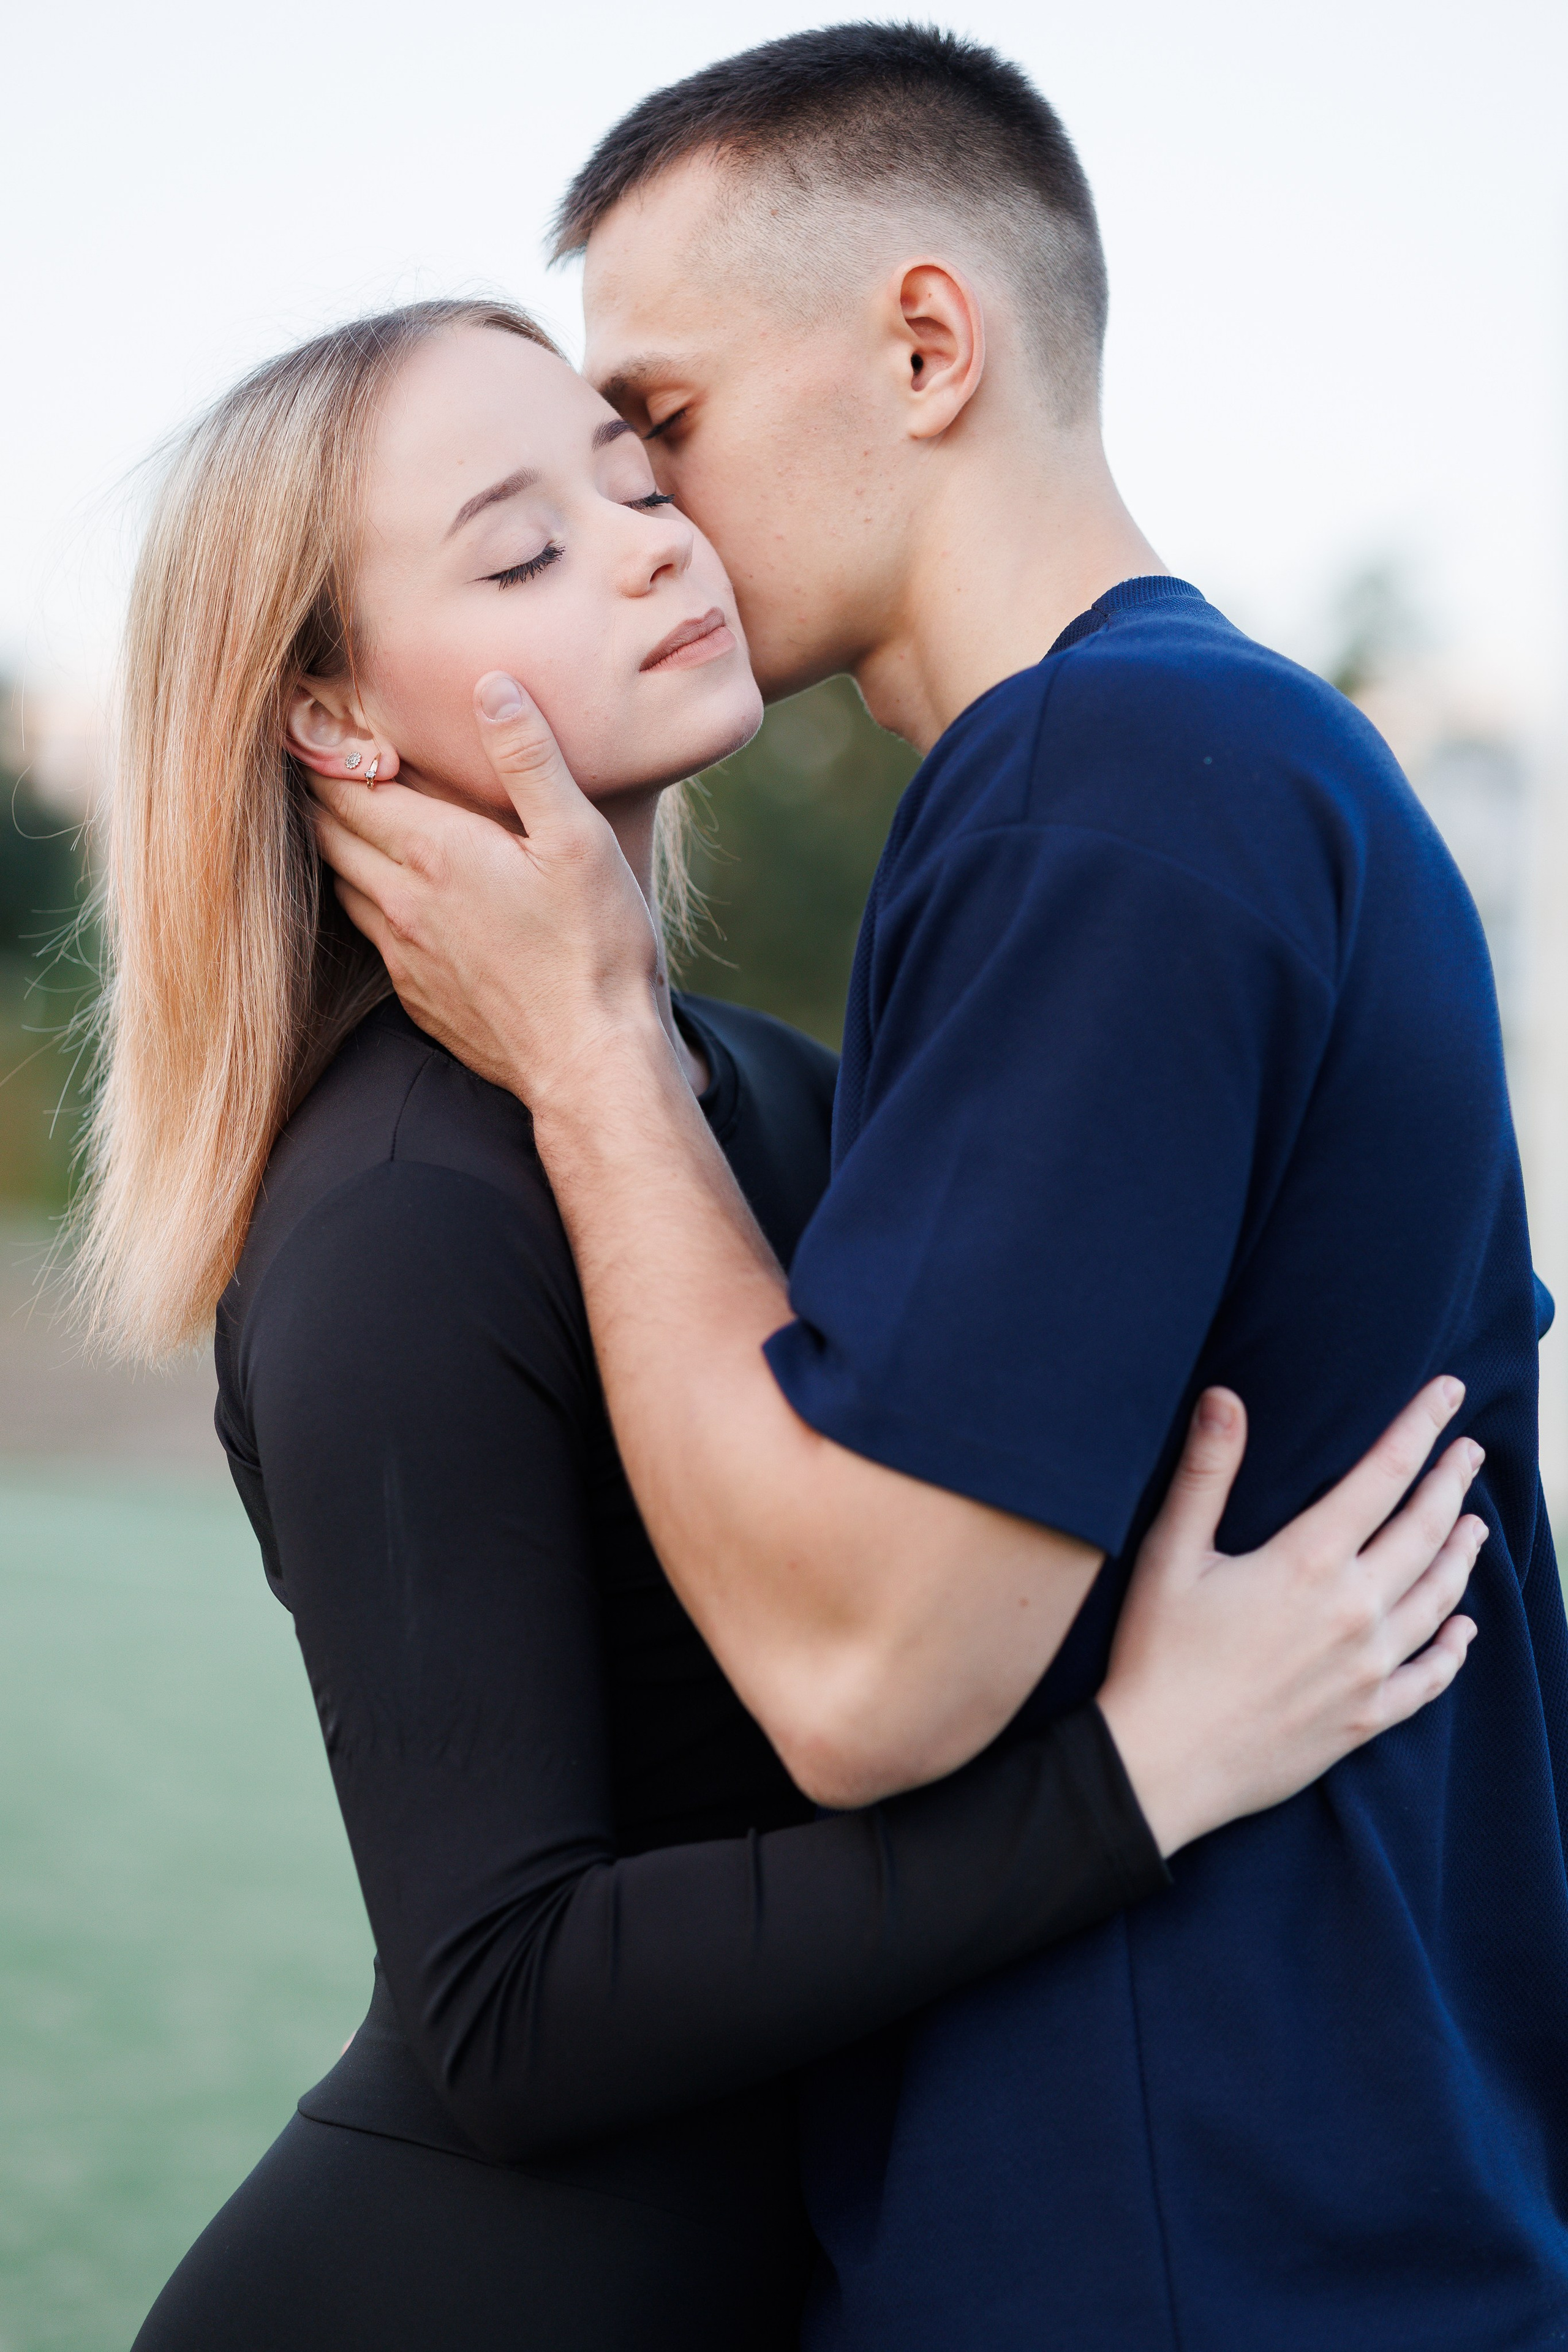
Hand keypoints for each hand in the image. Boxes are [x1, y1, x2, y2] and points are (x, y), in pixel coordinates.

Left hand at [311, 674, 661, 1099]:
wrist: (592, 1064)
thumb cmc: (596, 949)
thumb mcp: (578, 840)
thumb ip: (529, 759)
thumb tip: (492, 687)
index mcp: (436, 853)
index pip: (348, 787)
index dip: (324, 749)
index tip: (308, 720)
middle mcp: (402, 903)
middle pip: (329, 833)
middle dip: (321, 792)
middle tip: (318, 759)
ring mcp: (404, 957)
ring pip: (342, 886)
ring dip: (338, 849)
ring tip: (348, 819)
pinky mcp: (418, 998)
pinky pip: (371, 936)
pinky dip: (367, 902)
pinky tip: (393, 897)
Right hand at [1097, 1379, 1481, 1857]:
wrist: (1162, 1764)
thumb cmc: (1157, 1654)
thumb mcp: (1169, 1554)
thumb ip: (1205, 1472)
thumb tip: (1225, 1395)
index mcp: (1310, 1560)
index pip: (1383, 1475)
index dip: (1420, 1427)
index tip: (1449, 1393)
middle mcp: (1355, 1610)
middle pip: (1424, 1531)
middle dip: (1451, 1483)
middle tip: (1471, 1451)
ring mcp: (1368, 1668)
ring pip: (1438, 1598)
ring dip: (1461, 1556)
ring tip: (1475, 1525)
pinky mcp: (1367, 1718)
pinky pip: (1430, 1677)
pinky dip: (1454, 1648)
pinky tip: (1465, 1631)